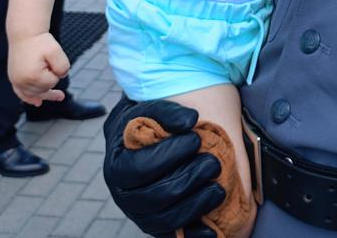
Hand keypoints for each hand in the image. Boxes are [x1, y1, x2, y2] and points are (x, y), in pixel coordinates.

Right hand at [8, 33, 68, 104]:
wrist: (24, 34)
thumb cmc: (40, 41)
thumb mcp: (57, 51)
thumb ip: (63, 67)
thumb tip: (60, 77)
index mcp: (33, 76)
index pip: (52, 82)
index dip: (56, 72)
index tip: (51, 60)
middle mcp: (21, 82)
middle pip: (43, 90)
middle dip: (50, 79)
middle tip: (49, 65)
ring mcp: (16, 81)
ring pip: (35, 93)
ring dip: (45, 92)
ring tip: (60, 96)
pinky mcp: (13, 78)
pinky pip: (21, 93)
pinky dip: (29, 98)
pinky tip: (38, 102)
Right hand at [103, 96, 224, 236]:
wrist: (140, 141)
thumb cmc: (146, 124)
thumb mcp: (148, 110)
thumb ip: (167, 112)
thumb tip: (190, 121)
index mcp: (117, 167)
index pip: (141, 168)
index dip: (170, 154)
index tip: (196, 139)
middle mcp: (124, 197)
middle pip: (156, 197)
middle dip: (189, 180)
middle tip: (214, 163)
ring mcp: (140, 215)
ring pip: (166, 220)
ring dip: (195, 205)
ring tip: (219, 190)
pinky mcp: (157, 227)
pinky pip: (174, 237)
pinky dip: (193, 235)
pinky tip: (212, 231)